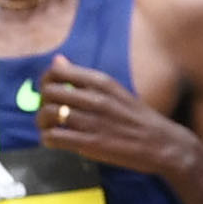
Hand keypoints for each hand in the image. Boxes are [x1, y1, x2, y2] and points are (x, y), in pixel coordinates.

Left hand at [31, 57, 184, 173]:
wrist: (161, 143)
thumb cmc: (135, 117)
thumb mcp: (113, 90)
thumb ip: (83, 77)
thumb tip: (57, 60)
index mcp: (102, 82)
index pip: (58, 71)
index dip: (46, 81)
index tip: (49, 91)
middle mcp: (96, 98)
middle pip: (49, 92)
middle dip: (41, 103)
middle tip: (47, 112)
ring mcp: (93, 121)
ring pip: (48, 114)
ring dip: (42, 123)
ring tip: (49, 128)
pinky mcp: (90, 144)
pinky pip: (54, 137)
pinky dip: (48, 139)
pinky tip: (54, 141)